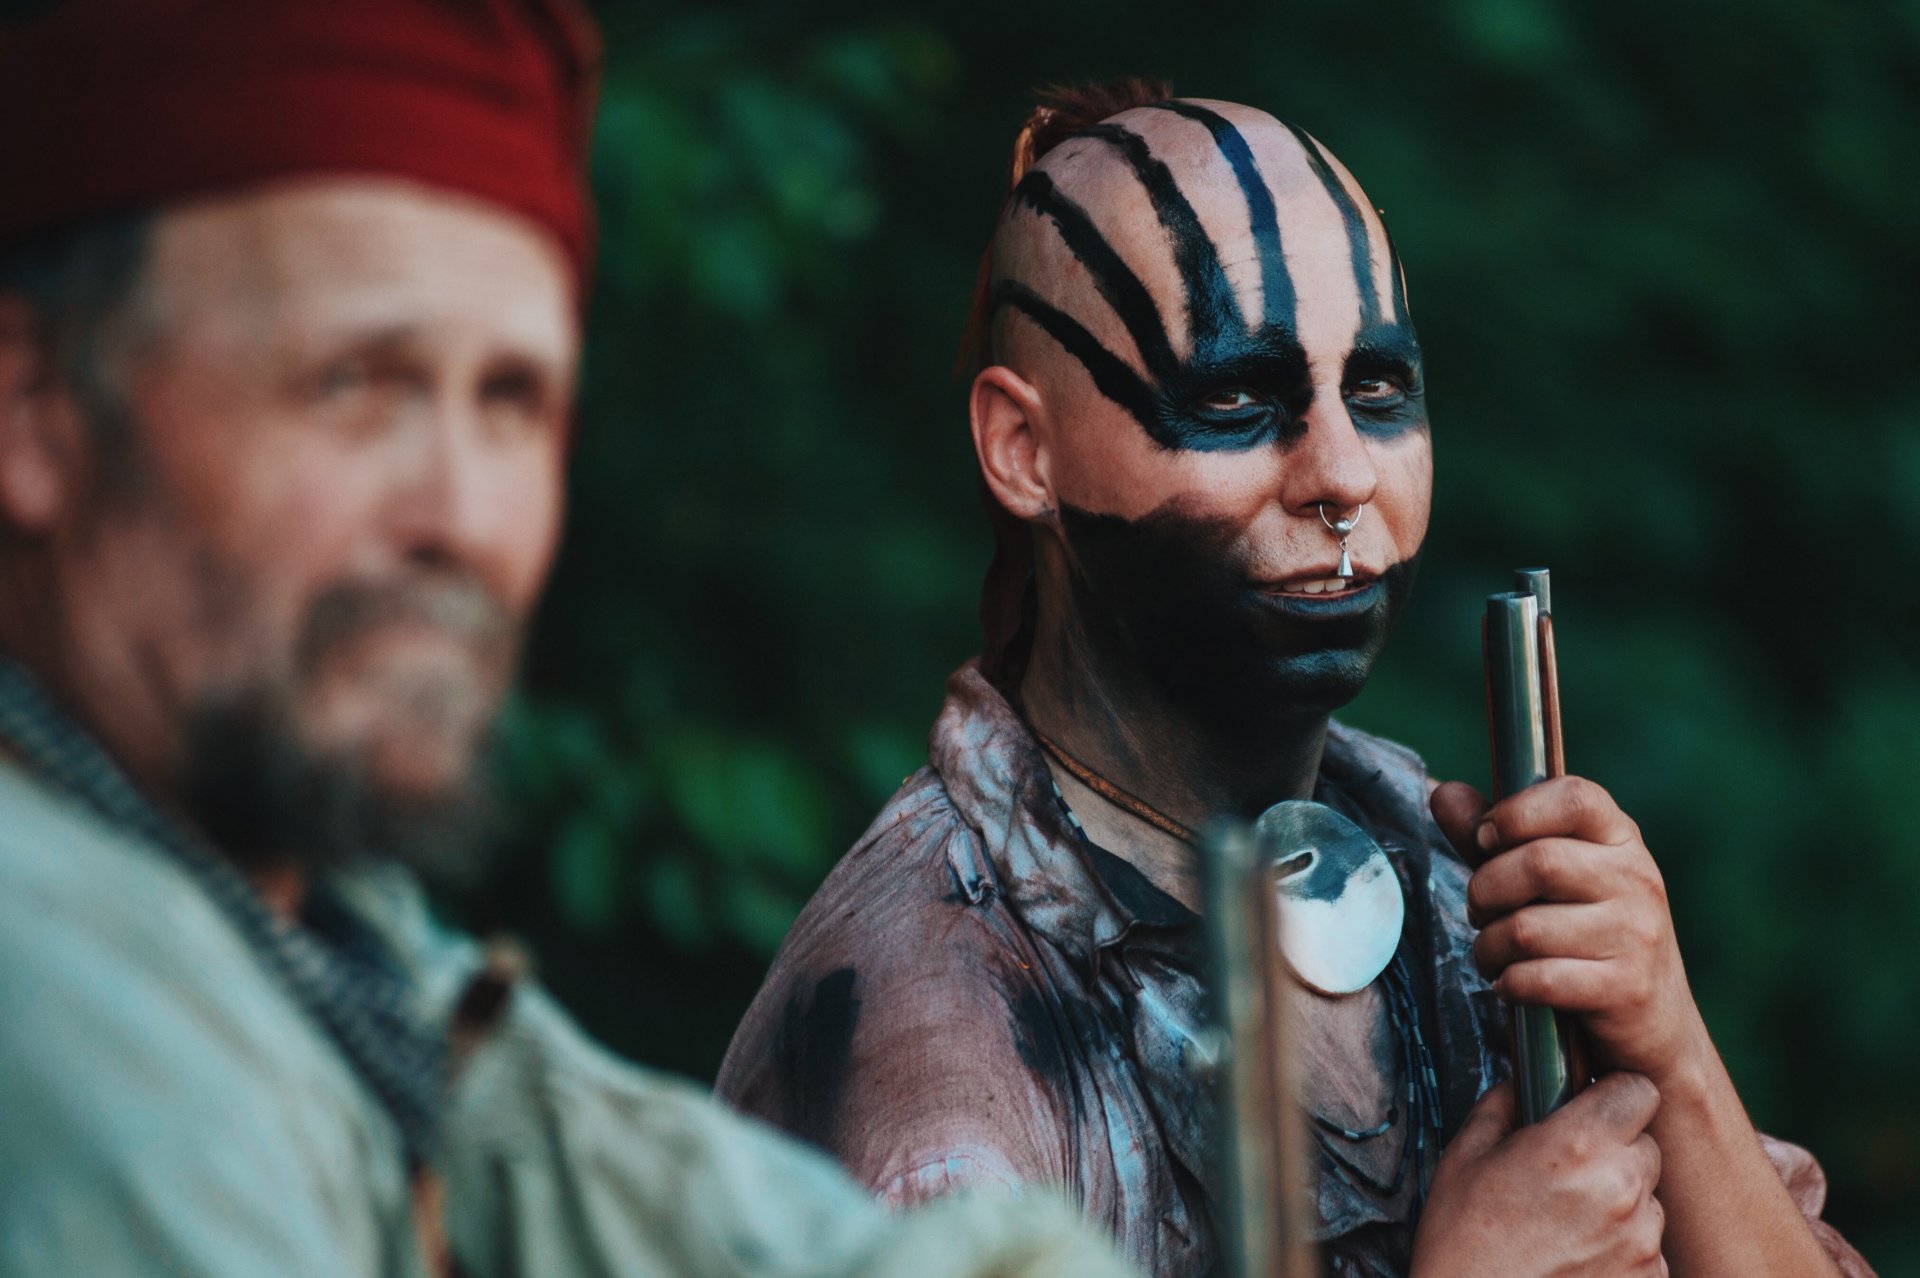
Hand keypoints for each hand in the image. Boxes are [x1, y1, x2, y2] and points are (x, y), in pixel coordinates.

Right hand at [1411, 1074, 1667, 1277]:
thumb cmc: (1462, 1241)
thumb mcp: (1465, 1155)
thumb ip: (1505, 1104)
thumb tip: (1529, 1078)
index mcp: (1576, 1145)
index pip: (1638, 1089)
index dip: (1613, 1093)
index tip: (1593, 1105)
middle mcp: (1620, 1188)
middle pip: (1646, 1144)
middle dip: (1615, 1149)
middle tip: (1570, 1170)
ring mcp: (1640, 1240)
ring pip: (1650, 1196)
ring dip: (1622, 1199)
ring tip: (1570, 1221)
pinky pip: (1649, 1244)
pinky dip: (1624, 1244)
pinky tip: (1579, 1254)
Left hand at [1431, 776, 1713, 1085]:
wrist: (1655, 1025)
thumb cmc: (1586, 937)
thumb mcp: (1548, 879)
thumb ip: (1495, 837)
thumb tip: (1442, 793)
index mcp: (1620, 838)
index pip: (1575, 796)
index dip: (1517, 813)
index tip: (1488, 840)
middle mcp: (1636, 878)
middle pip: (1538, 862)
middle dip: (1485, 892)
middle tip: (1482, 913)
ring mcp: (1636, 934)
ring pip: (1526, 928)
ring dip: (1488, 947)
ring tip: (1494, 955)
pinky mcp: (1626, 988)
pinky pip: (1539, 978)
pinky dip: (1509, 984)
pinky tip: (1512, 985)